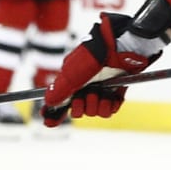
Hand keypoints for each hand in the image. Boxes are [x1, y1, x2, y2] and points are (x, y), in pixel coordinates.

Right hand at [42, 0, 170, 125]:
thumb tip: (48, 103)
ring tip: (101, 92)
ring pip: (95, 112)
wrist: (121, 48)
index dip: (55, 113)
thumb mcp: (72, 74)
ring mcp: (101, 89)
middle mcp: (86, 86)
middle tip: (86, 95)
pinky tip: (111, 97)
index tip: (49, 121)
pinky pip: (110, 110)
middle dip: (82, 107)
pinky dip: (110, 106)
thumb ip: (59, 90)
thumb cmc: (94, 56)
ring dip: (97, 105)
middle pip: (79, 110)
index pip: (61, 101)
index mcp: (72, 80)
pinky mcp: (116, 92)